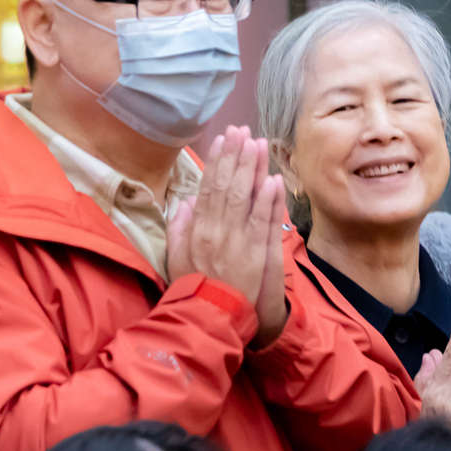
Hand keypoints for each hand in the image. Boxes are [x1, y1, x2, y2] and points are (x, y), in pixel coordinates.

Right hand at [167, 126, 286, 343]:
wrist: (212, 320)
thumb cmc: (194, 290)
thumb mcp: (175, 259)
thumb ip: (179, 229)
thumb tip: (186, 202)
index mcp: (197, 231)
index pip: (208, 188)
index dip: (216, 162)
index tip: (223, 140)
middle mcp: (217, 231)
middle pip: (228, 186)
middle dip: (236, 156)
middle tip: (243, 130)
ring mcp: (238, 242)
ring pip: (246, 198)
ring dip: (254, 169)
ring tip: (259, 144)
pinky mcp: (258, 254)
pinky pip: (264, 222)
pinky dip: (269, 200)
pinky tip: (274, 179)